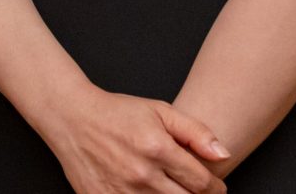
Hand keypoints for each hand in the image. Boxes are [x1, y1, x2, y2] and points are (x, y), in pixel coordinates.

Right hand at [41, 87, 230, 193]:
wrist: (71, 118)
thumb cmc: (116, 113)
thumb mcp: (159, 110)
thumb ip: (196, 132)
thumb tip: (224, 154)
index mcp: (157, 149)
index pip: (202, 183)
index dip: (215, 187)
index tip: (215, 186)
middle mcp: (142, 174)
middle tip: (194, 188)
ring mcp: (122, 192)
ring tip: (169, 187)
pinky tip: (148, 191)